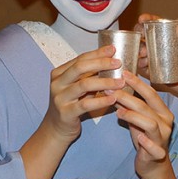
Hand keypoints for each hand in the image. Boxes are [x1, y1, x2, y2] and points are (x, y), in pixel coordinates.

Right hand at [21, 46, 123, 178]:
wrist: (56, 129)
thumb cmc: (71, 104)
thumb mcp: (76, 87)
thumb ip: (88, 75)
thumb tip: (111, 61)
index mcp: (59, 73)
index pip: (80, 59)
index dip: (97, 53)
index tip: (113, 49)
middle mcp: (57, 83)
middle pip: (81, 68)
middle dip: (101, 63)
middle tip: (118, 62)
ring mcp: (59, 98)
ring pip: (84, 85)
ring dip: (105, 82)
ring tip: (120, 82)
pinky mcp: (65, 113)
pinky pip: (85, 105)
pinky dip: (101, 101)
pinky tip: (113, 99)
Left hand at [113, 72, 175, 177]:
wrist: (153, 165)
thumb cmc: (144, 138)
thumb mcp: (136, 120)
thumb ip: (128, 106)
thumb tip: (113, 88)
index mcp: (162, 111)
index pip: (151, 94)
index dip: (138, 83)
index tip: (124, 73)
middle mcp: (166, 122)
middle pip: (147, 106)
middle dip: (128, 97)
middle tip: (111, 90)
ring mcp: (163, 138)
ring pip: (150, 124)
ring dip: (134, 116)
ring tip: (118, 112)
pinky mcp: (158, 154)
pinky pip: (155, 147)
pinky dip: (148, 142)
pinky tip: (140, 137)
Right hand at [136, 14, 177, 114]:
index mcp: (174, 37)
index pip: (158, 25)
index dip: (148, 20)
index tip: (142, 19)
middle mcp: (164, 47)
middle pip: (145, 38)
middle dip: (138, 37)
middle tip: (141, 40)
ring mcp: (160, 61)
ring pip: (142, 53)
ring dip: (138, 52)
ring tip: (143, 54)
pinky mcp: (158, 75)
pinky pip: (145, 70)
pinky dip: (140, 66)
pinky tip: (142, 65)